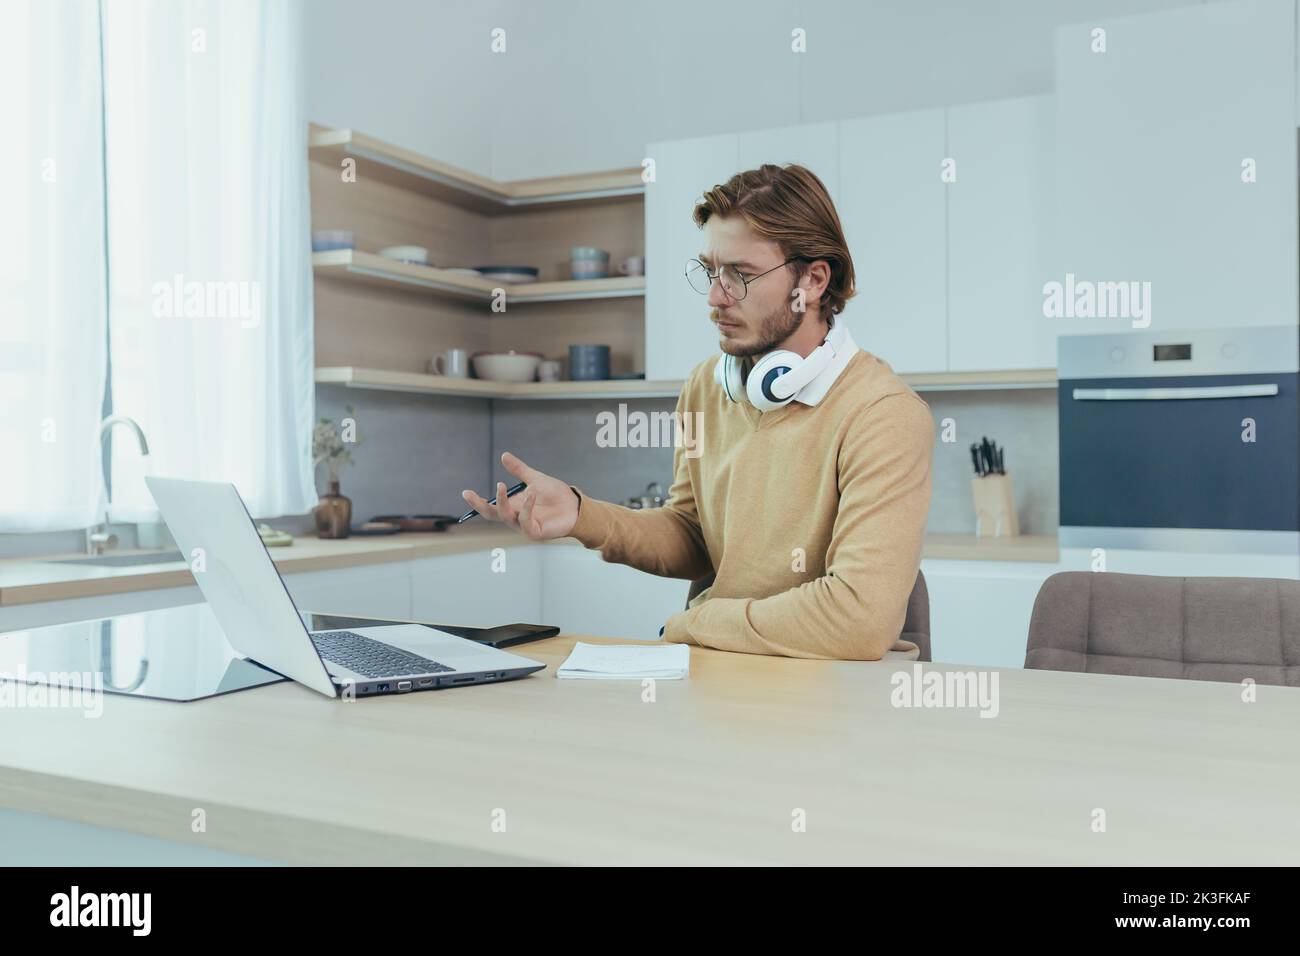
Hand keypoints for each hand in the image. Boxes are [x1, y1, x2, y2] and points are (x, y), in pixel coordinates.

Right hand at [461, 452, 578, 540]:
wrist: (575, 505)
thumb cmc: (555, 494)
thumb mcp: (535, 478)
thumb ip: (519, 470)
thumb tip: (504, 455)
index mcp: (513, 507)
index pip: (491, 506)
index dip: (478, 501)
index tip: (465, 492)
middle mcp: (515, 518)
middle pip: (492, 515)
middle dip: (480, 505)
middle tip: (469, 494)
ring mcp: (524, 526)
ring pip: (506, 517)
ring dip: (502, 502)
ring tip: (501, 484)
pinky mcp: (536, 532)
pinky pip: (526, 521)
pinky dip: (526, 507)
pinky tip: (531, 494)